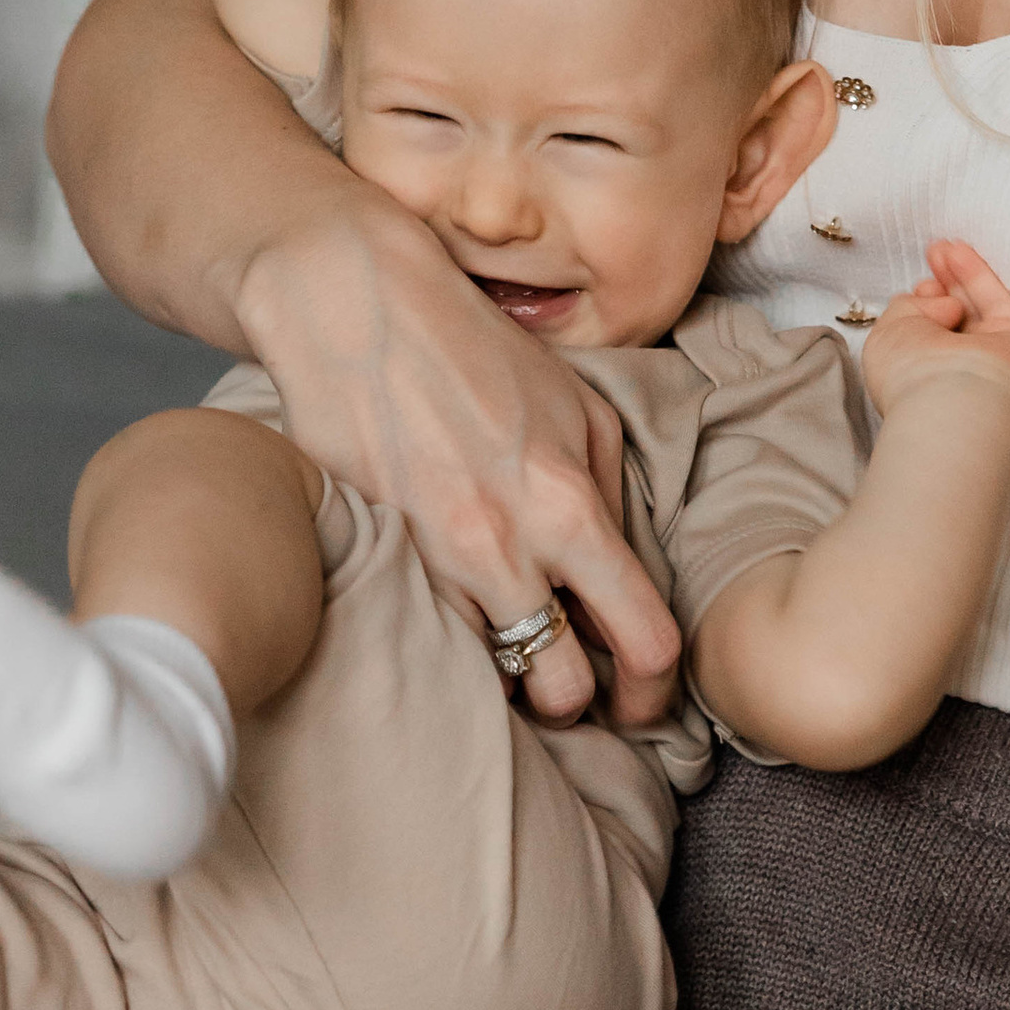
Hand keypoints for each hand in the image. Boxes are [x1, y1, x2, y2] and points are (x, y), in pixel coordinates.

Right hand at [239, 201, 682, 727]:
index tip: (641, 703)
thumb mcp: (579, 408)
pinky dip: (448, 637)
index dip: (653, 693)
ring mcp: (434, 559)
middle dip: (571, 698)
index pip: (646, 641)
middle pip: (563, 690)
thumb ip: (608, 496)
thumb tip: (618, 568)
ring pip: (490, 677)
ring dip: (503, 671)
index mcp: (572, 507)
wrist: (356, 305)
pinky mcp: (376, 555)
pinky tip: (449, 606)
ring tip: (503, 639)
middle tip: (565, 679)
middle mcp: (508, 547)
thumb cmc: (472, 348)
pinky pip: (429, 634)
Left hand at [860, 238, 1009, 424]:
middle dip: (941, 283)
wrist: (952, 397)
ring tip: (940, 246)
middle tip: (932, 254)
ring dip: (957, 272)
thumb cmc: (909, 373)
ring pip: (975, 305)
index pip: (924, 334)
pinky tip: (957, 250)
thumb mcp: (889, 333)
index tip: (916, 291)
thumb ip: (909, 307)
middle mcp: (957, 367)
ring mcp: (989, 354)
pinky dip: (976, 273)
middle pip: (952, 318)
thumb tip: (942, 299)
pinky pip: (996, 299)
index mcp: (923, 375)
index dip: (919, 305)